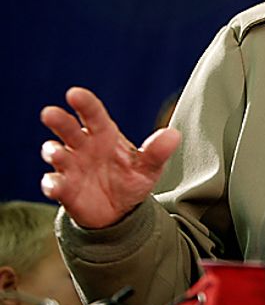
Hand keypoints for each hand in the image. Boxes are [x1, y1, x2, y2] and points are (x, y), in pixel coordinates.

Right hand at [40, 87, 181, 228]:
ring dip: (53, 151)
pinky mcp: (64, 188)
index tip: (74, 93)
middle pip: (68, 129)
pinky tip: (56, 185)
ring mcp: (71, 166)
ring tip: (57, 152)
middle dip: (58, 120)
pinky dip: (52, 183)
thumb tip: (174, 135)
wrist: (120, 210)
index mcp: (104, 134)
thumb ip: (157, 152)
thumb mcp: (149, 167)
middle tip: (50, 113)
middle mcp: (83, 146)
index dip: (84, 103)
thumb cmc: (132, 178)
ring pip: (56, 153)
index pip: (93, 114)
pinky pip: (54, 183)